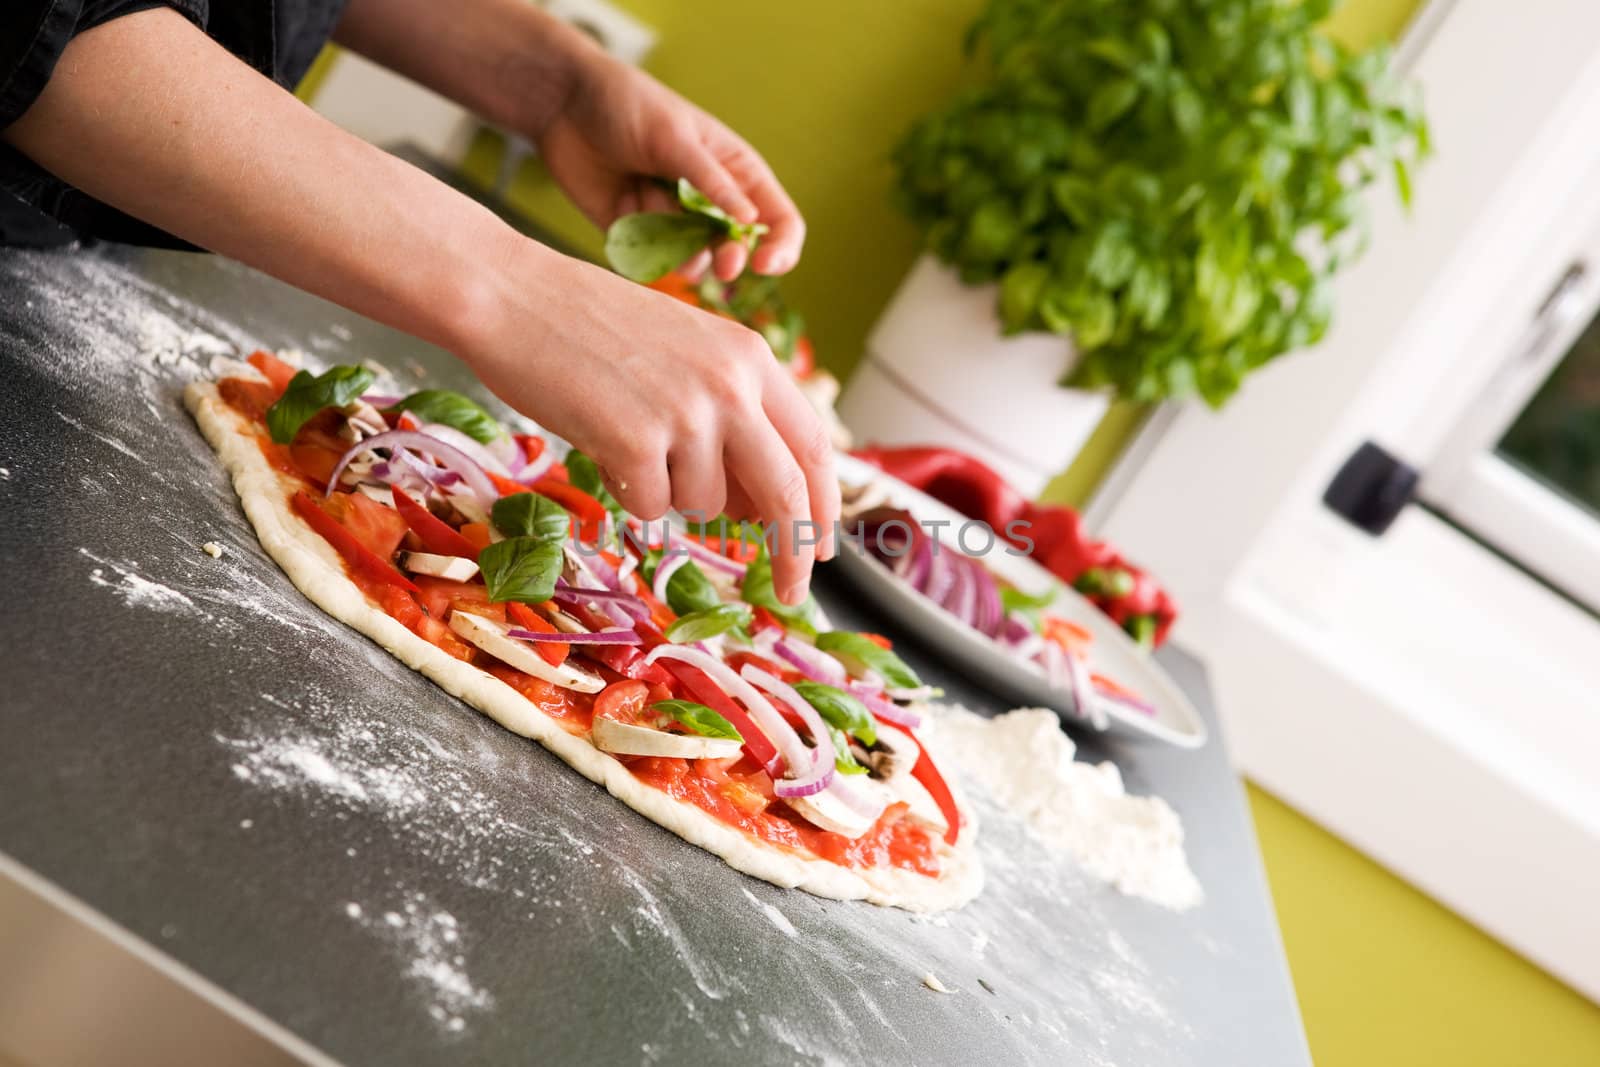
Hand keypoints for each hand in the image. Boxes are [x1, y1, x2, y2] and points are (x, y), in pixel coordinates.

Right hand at [463, 242, 838, 602]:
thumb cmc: (591, 328)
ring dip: (670, 494)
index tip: (824, 545)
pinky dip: (628, 492)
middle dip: (792, 552)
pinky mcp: (635, 442)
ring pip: (704, 505)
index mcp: (750, 356)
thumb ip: (731, 414)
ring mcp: (685, 413)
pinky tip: (601, 442)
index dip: (824, 504)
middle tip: (791, 592)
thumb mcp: (686, 352)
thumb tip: (757, 505)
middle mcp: (730, 384)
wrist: (511, 297)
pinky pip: (651, 507)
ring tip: (628, 437)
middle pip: (784, 492)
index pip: (811, 445)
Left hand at [532, 49, 804, 281]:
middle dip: (732, 259)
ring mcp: (676, 223)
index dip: (780, 248)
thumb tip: (750, 221)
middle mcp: (712, 204)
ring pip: (696, 261)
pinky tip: (625, 207)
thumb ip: (711, 182)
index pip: (779, 221)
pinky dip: (644, 249)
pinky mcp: (640, 237)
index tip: (764, 264)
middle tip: (722, 266)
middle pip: (740, 251)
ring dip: (679, 247)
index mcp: (736, 173)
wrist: (564, 107)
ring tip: (647, 200)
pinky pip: (654, 262)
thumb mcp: (675, 138)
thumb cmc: (629, 107)